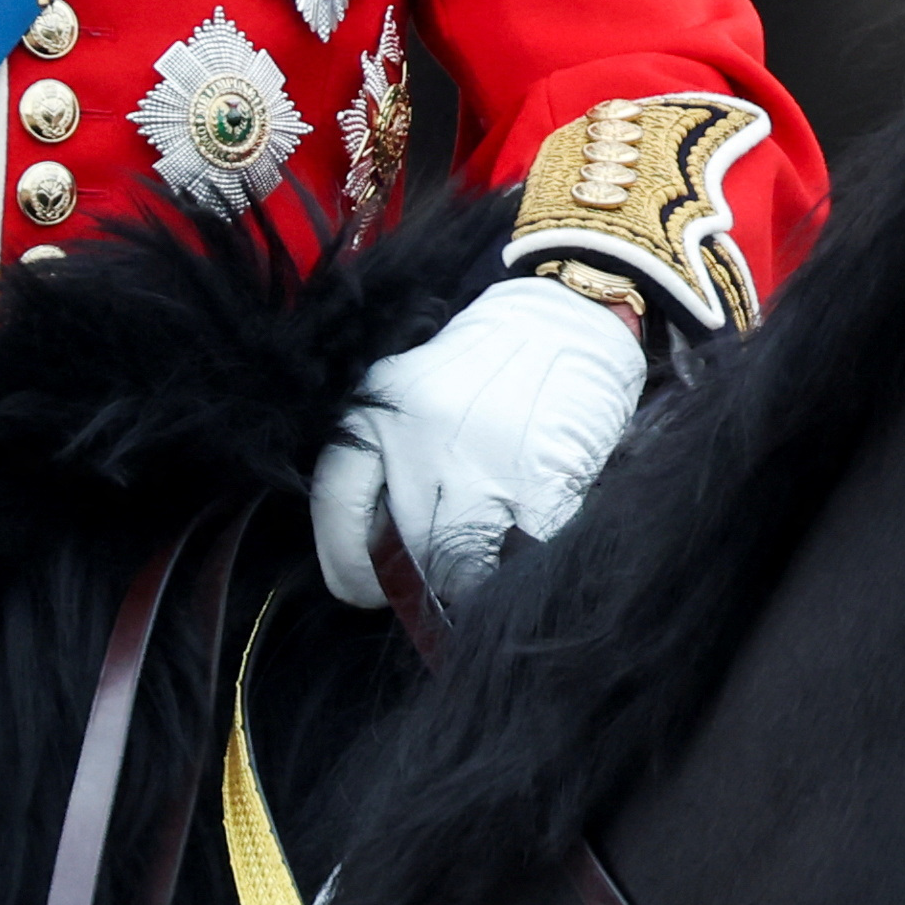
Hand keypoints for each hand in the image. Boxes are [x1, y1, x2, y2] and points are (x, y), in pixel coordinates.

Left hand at [311, 276, 647, 613]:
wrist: (569, 314)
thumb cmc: (492, 366)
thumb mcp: (417, 397)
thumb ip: (393, 462)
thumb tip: (382, 554)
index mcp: (377, 412)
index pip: (336, 503)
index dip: (344, 562)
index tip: (360, 591)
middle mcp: (418, 437)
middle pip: (402, 547)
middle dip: (418, 584)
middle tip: (435, 590)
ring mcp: (481, 459)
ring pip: (458, 564)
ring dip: (470, 585)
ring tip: (481, 578)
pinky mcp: (542, 476)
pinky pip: (522, 553)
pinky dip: (523, 569)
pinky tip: (525, 559)